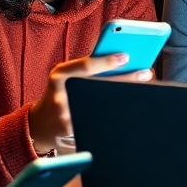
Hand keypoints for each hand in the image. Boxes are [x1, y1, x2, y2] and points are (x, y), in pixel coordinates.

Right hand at [28, 54, 153, 152]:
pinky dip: (118, 112)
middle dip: (125, 79)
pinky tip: (132, 108)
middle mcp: (60, 94)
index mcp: (60, 75)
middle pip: (99, 86)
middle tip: (146, 73)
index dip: (105, 62)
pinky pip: (100, 119)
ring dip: (126, 96)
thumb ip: (87, 68)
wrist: (41, 124)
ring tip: (144, 89)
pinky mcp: (74, 130)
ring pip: (103, 104)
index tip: (126, 57)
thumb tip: (123, 61)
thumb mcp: (66, 76)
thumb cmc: (60, 92)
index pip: (84, 66)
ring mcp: (66, 114)